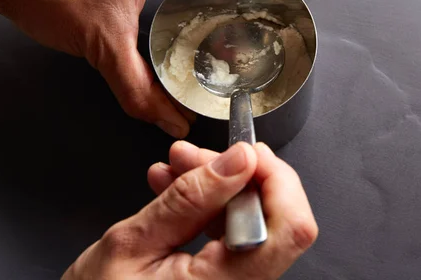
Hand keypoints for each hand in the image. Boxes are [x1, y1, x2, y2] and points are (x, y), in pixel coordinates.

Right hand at [63, 142, 317, 279]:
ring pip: (255, 219)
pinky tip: (178, 190)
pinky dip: (211, 205)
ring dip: (219, 185)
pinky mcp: (228, 278)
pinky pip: (235, 232)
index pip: (290, 229)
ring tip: (175, 169)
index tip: (243, 153)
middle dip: (238, 174)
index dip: (275, 179)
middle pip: (278, 218)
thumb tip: (237, 161)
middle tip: (195, 156)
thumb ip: (189, 199)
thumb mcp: (130, 243)